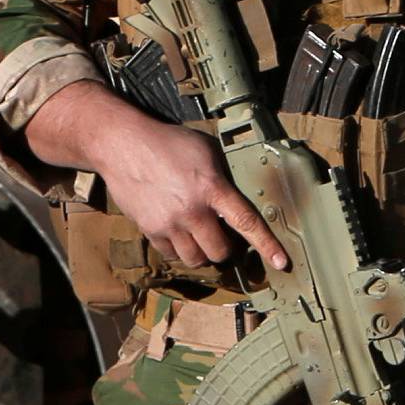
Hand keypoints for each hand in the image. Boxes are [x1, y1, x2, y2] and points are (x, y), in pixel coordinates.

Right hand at [23, 82, 288, 274]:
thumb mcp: (205, 150)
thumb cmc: (168, 142)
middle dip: (226, 248)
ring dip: (203, 252)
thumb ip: (223, 176)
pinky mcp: (150, 230)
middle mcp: (193, 210)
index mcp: (212, 187)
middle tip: (223, 237)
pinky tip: (180, 233)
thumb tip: (238, 198)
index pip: (246, 222)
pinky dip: (180, 250)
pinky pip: (172, 255)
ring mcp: (170, 223)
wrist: (123, 145)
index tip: (281, 262)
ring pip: (196, 259)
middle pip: (220, 251)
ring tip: (200, 236)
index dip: (267, 245)